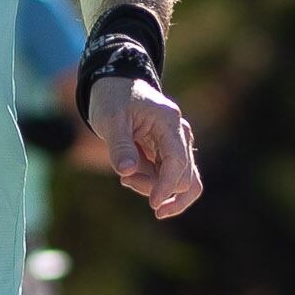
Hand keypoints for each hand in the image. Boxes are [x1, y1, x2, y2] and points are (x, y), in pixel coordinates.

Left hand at [86, 71, 203, 219]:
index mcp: (170, 122)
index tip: (154, 206)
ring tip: (125, 179)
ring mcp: (178, 145)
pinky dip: (151, 184)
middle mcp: (180, 135)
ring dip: (153, 188)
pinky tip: (130, 176)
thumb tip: (127, 172)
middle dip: (156, 188)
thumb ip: (119, 146)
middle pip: (184, 178)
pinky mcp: (170, 154)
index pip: (178, 162)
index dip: (167, 186)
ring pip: (180, 183)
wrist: (116, 88)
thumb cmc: (113, 100)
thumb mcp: (110, 120)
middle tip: (124, 181)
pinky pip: (168, 179)